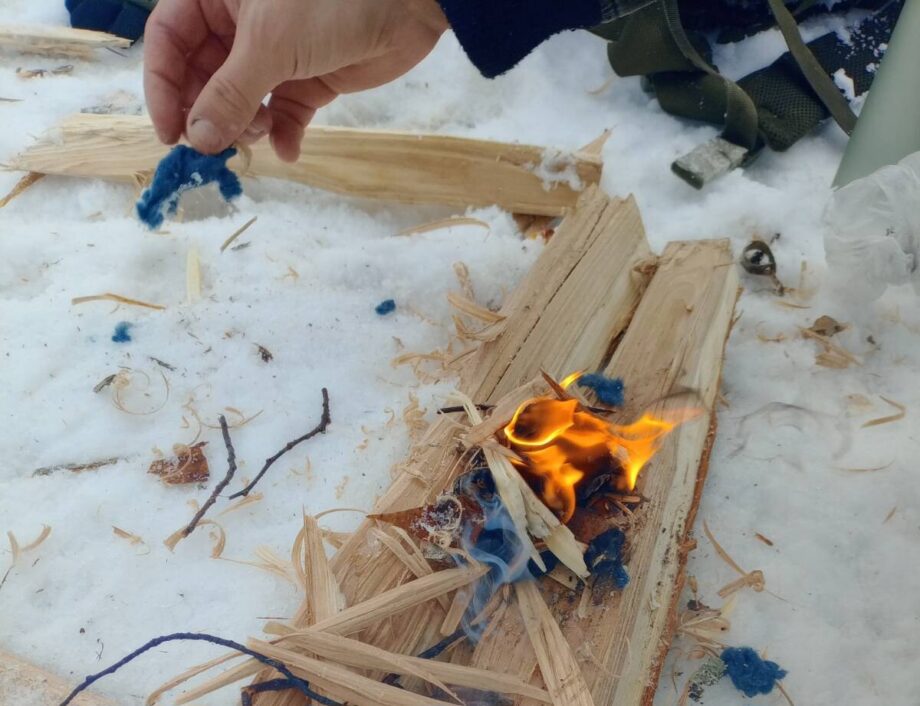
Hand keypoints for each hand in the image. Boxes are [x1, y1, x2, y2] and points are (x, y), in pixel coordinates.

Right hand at [143, 0, 447, 161]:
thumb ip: (228, 94)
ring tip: (260, 132)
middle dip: (209, 112)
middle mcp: (240, 22)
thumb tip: (196, 139)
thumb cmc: (330, 2)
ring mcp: (276, 52)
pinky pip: (283, 112)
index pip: (168, 39)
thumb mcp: (268, 44)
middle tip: (217, 144)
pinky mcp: (309, 78)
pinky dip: (283, 132)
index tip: (171, 132)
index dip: (162, 86)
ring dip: (245, 124)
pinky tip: (289, 149)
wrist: (408, 4)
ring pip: (241, 99)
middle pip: (202, 75)